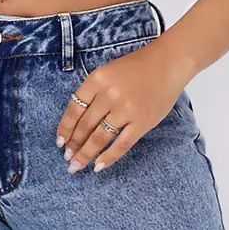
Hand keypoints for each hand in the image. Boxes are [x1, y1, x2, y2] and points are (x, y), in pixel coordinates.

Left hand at [55, 37, 187, 172]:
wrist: (168, 63)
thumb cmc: (137, 66)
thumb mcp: (108, 71)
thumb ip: (93, 92)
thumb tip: (78, 122)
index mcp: (97, 79)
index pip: (74, 108)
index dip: (65, 127)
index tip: (60, 141)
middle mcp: (109, 95)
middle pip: (85, 125)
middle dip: (74, 145)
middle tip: (67, 158)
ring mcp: (126, 109)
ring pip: (100, 137)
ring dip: (86, 154)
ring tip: (76, 166)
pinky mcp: (142, 122)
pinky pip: (122, 144)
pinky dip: (108, 157)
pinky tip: (98, 166)